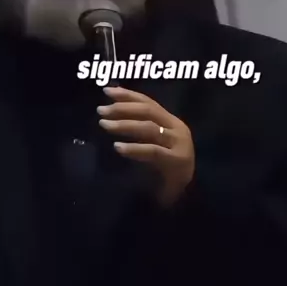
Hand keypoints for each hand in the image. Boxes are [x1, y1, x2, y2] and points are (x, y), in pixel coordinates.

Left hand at [97, 86, 194, 207]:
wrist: (185, 195)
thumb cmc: (165, 170)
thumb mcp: (153, 144)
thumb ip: (139, 130)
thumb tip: (111, 114)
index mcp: (171, 122)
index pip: (148, 102)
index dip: (127, 94)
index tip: (106, 90)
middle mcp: (176, 128)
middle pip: (148, 111)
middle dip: (123, 107)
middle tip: (101, 110)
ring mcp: (178, 144)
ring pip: (149, 128)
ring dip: (124, 124)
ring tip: (104, 125)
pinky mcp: (176, 161)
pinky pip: (152, 151)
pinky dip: (134, 148)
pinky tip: (118, 148)